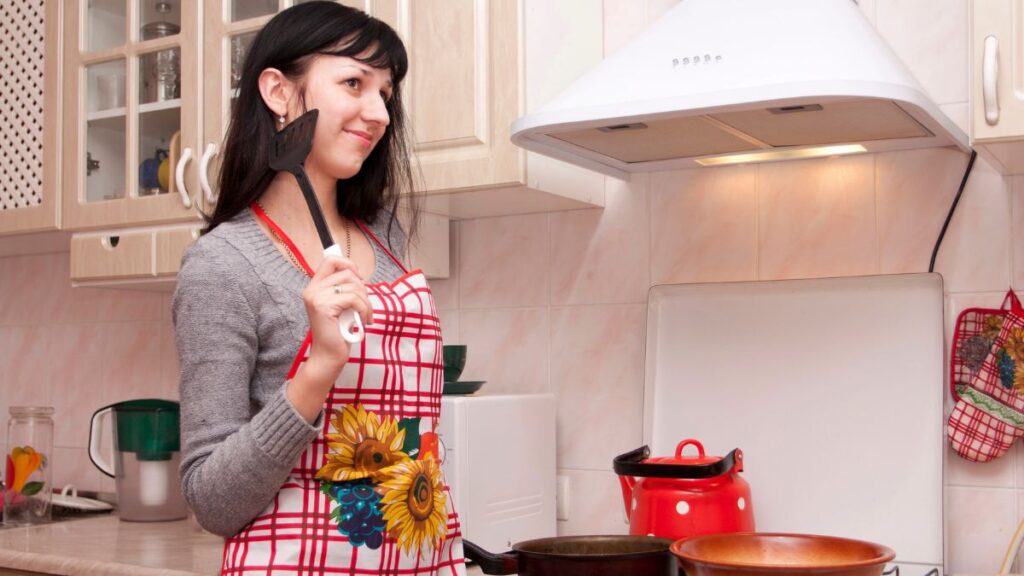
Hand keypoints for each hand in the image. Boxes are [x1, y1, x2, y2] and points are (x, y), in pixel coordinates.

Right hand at [302, 254, 373, 374]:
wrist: (328, 356)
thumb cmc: (338, 333)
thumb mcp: (342, 306)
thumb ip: (344, 290)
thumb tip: (359, 275)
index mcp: (315, 287)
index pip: (331, 260)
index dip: (349, 265)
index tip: (360, 279)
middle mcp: (312, 290)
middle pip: (346, 272)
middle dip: (363, 288)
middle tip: (365, 306)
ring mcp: (316, 297)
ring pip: (353, 286)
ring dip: (366, 302)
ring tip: (366, 316)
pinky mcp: (323, 306)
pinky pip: (354, 298)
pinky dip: (364, 309)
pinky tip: (364, 321)